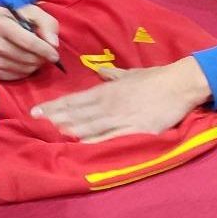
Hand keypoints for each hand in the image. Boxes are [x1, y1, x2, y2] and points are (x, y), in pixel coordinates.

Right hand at [0, 4, 58, 80]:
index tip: (55, 55)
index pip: (28, 42)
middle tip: (45, 54)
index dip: (45, 50)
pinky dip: (24, 71)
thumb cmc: (14, 18)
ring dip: (34, 65)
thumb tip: (53, 44)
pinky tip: (25, 62)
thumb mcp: (33, 13)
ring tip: (35, 56)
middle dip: (40, 58)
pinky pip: (14, 77)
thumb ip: (47, 25)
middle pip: (26, 57)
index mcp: (0, 24)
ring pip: (22, 69)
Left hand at [32, 59, 211, 142]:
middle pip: (78, 112)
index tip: (36, 110)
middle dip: (56, 118)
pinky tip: (81, 145)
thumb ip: (113, 75)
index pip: (75, 99)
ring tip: (52, 133)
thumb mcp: (130, 73)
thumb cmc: (156, 78)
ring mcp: (122, 116)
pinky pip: (112, 136)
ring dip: (70, 129)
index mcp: (107, 90)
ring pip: (91, 124)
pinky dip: (95, 140)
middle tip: (36, 123)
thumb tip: (100, 72)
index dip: (55, 105)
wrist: (180, 83)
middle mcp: (110, 103)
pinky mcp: (137, 129)